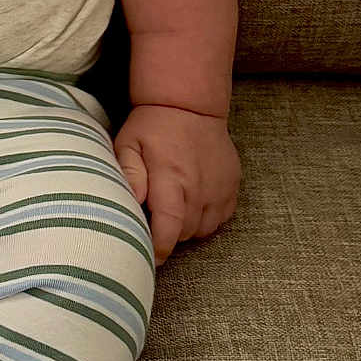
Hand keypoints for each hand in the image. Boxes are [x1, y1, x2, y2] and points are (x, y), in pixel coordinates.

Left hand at [114, 105, 239, 263]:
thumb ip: (129, 175)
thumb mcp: (128, 144)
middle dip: (168, 235)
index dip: (159, 247)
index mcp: (171, 176)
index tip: (149, 256)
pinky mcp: (232, 186)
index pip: (169, 226)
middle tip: (153, 221)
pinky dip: (205, 218)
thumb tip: (132, 203)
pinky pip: (220, 218)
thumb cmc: (153, 127)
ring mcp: (219, 186)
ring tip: (172, 210)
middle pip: (184, 232)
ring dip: (186, 228)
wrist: (191, 105)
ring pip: (203, 229)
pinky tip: (191, 203)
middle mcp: (199, 185)